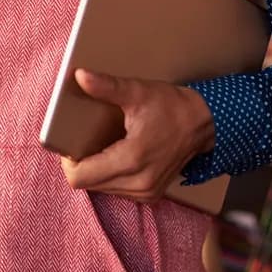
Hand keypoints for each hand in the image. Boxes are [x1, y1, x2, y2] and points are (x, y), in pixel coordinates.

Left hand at [59, 69, 214, 201]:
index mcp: (131, 160)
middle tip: (84, 140)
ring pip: (100, 189)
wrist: (204, 122)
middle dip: (80, 164)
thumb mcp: (137, 91)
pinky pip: (116, 190)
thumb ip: (107, 87)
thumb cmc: (171, 106)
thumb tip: (81, 76)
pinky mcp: (151, 194)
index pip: (80, 177)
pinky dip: (109, 176)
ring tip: (101, 146)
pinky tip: (115, 155)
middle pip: (87, 184)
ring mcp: (146, 192)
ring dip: (94, 171)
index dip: (68, 161)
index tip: (70, 142)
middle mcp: (139, 183)